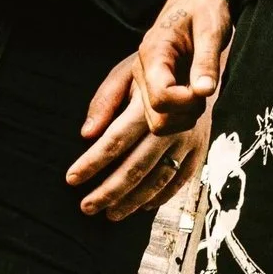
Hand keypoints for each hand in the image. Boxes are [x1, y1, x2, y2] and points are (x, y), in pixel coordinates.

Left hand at [68, 51, 204, 220]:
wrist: (199, 60)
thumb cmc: (154, 65)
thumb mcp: (125, 72)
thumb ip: (104, 101)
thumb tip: (86, 134)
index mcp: (150, 105)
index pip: (115, 141)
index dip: (92, 162)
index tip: (71, 178)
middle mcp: (173, 127)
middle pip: (136, 167)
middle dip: (108, 191)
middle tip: (86, 206)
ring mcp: (190, 141)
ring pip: (158, 180)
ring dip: (133, 201)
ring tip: (110, 214)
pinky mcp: (201, 149)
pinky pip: (181, 180)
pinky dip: (161, 197)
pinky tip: (143, 207)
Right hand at [132, 0, 232, 140]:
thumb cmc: (204, 7)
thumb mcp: (211, 30)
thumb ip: (206, 61)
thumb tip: (204, 91)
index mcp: (154, 53)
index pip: (161, 97)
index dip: (186, 102)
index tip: (205, 88)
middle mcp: (142, 70)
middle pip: (156, 118)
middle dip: (185, 114)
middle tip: (204, 92)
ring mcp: (145, 80)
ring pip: (157, 123)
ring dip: (183, 118)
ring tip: (200, 94)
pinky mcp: (153, 86)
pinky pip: (161, 117)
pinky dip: (181, 117)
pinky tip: (194, 97)